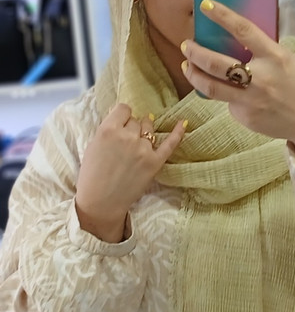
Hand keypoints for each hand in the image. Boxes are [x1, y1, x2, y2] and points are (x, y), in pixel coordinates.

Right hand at [76, 104, 185, 241]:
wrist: (100, 202)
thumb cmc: (92, 175)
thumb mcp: (93, 145)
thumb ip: (108, 130)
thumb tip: (123, 118)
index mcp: (108, 130)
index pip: (123, 109)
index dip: (122, 116)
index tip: (121, 124)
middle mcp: (127, 136)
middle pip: (136, 121)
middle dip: (131, 128)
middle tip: (124, 144)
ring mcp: (143, 149)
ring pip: (149, 129)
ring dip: (145, 132)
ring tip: (138, 144)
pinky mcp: (155, 162)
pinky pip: (170, 143)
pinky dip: (178, 133)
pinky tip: (184, 123)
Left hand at [181, 0, 294, 173]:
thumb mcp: (289, 60)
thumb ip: (264, 51)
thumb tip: (236, 38)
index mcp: (276, 58)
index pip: (244, 31)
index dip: (222, 16)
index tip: (206, 6)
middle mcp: (261, 79)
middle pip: (216, 63)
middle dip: (195, 52)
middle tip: (187, 45)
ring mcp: (252, 101)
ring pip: (211, 87)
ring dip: (193, 74)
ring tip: (188, 65)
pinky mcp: (246, 118)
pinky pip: (228, 103)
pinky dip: (224, 94)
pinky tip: (228, 91)